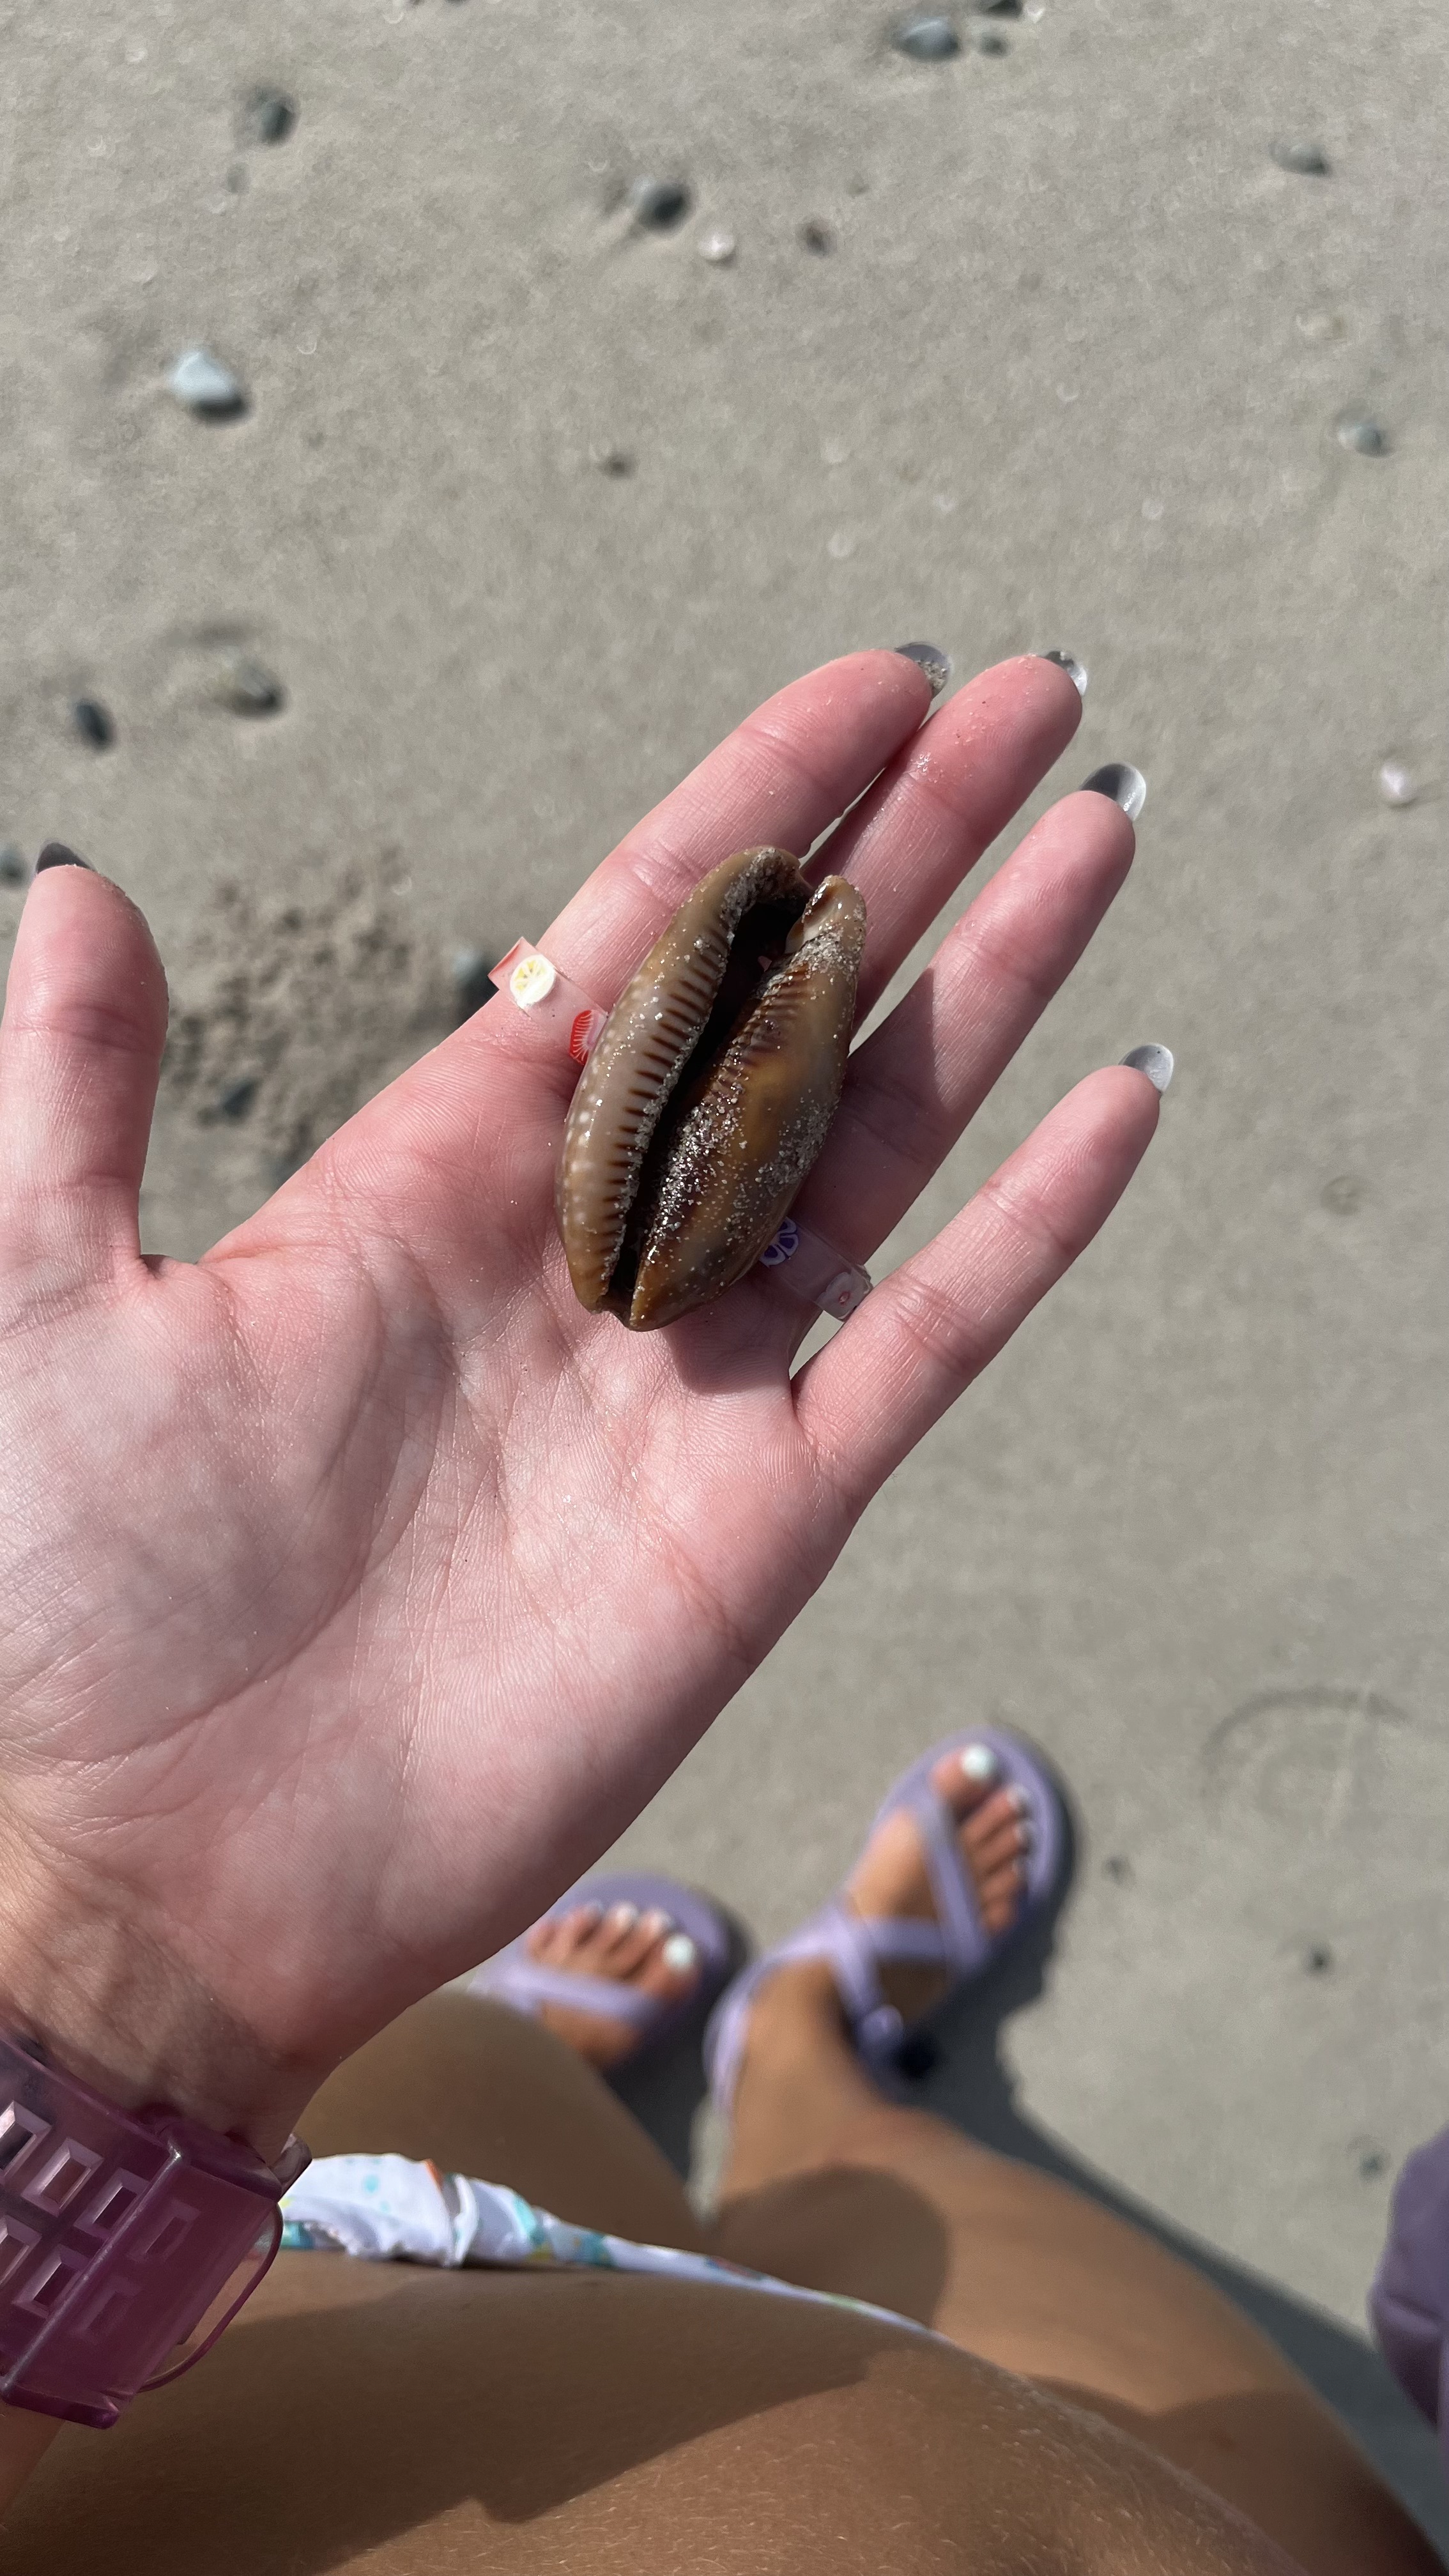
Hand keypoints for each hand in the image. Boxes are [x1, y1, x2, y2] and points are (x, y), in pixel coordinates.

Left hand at [0, 652, 1153, 2151]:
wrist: (152, 1877)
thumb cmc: (68, 1607)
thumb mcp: (43, 1306)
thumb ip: (71, 1093)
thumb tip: (75, 885)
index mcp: (436, 1179)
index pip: (635, 945)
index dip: (758, 809)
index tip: (869, 692)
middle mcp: (587, 1256)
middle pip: (787, 1006)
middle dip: (908, 850)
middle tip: (1022, 698)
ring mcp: (691, 1383)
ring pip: (880, 1137)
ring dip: (991, 986)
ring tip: (1091, 833)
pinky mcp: (764, 1517)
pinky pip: (926, 1339)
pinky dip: (1027, 1228)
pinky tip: (1114, 1099)